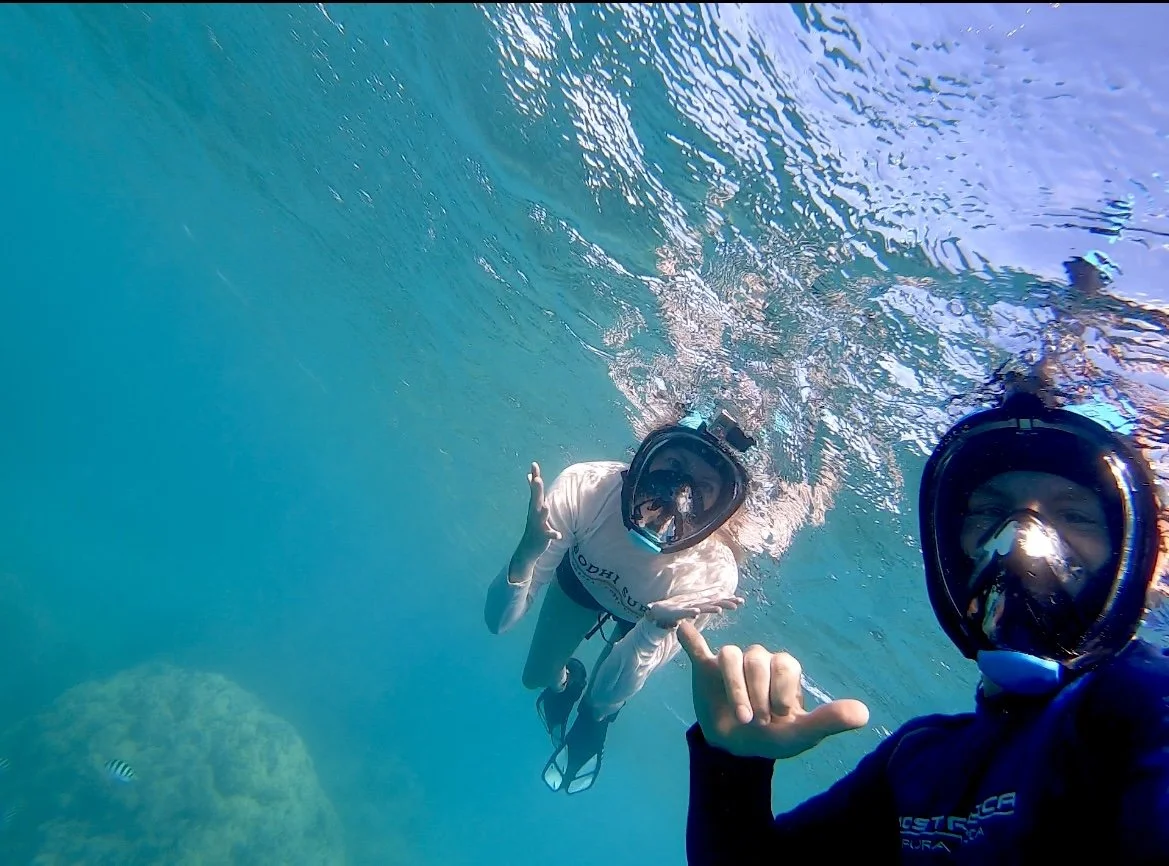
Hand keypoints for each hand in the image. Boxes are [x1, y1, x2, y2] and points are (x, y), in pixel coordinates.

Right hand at [518, 462, 561, 556]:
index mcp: (534, 506)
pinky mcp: (542, 536)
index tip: (534, 464)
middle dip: (536, 489)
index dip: (534, 476)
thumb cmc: (534, 524)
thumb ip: (534, 492)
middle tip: (537, 478)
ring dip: (543, 512)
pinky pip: (548, 534)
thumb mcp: (533, 506)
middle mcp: (534, 513)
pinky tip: (558, 535)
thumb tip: (530, 476)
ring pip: (540, 517)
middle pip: (536, 499)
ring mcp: (537, 525)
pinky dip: (553, 534)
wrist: (528, 548)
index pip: (534, 489)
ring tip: (546, 506)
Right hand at [646, 593, 744, 628]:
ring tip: (719, 610)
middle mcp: (695, 603)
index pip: (716, 601)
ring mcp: (685, 607)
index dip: (728, 600)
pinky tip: (696, 613)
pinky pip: (684, 613)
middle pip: (712, 602)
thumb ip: (705, 607)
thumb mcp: (694, 610)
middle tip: (737, 604)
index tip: (741, 601)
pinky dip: (690, 612)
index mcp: (700, 603)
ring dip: (710, 608)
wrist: (657, 613)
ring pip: (700, 607)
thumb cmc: (676, 612)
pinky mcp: (675, 612)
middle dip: (724, 603)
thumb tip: (719, 607)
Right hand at [677, 620, 868, 759]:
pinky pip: (698, 649)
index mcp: (782, 670)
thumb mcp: (802, 733)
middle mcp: (757, 660)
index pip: (784, 663)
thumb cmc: (775, 737)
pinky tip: (684, 629)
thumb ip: (829, 721)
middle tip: (758, 722)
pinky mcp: (706, 670)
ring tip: (741, 716)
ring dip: (735, 686)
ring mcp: (730, 665)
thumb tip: (865, 714)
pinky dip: (691, 640)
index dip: (782, 691)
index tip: (781, 718)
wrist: (739, 750)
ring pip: (730, 654)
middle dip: (758, 692)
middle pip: (757, 657)